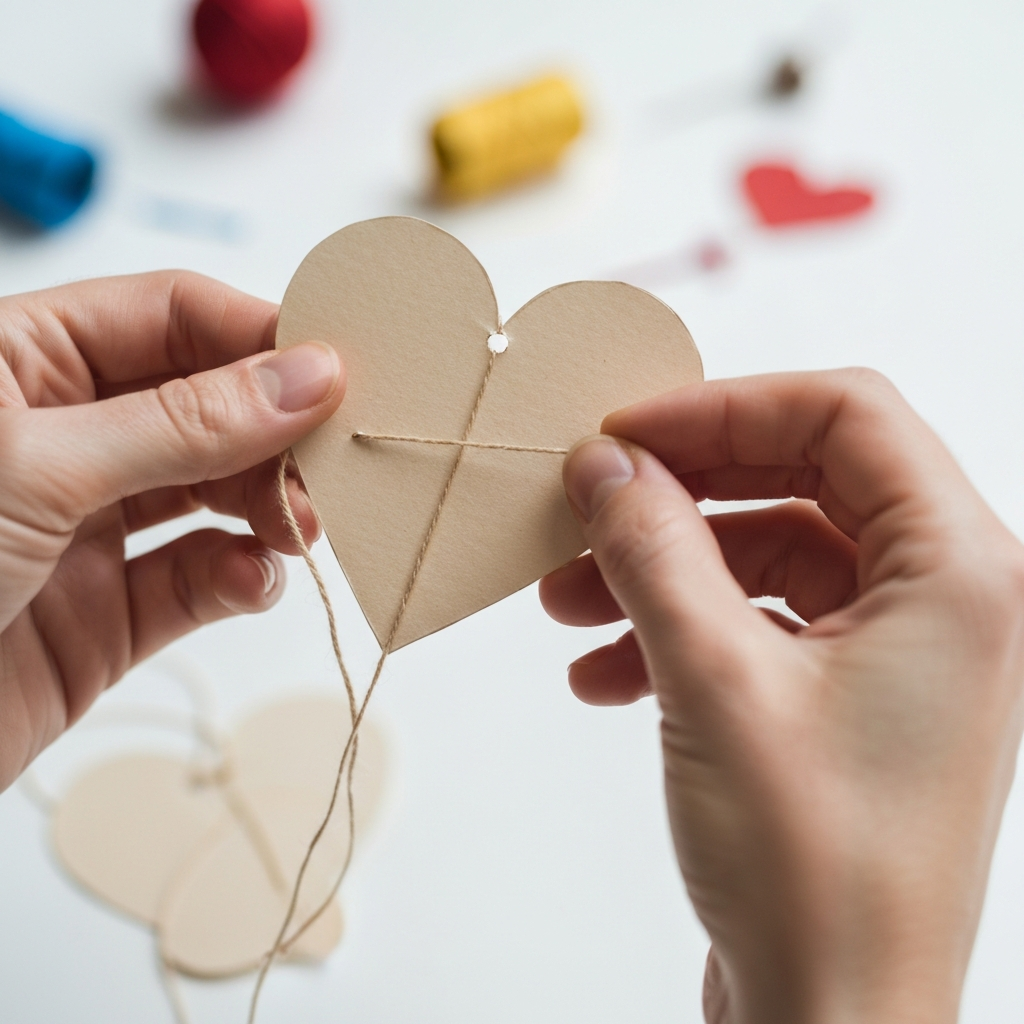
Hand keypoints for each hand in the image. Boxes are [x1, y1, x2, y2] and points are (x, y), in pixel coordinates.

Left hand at [0, 272, 343, 791]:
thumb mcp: (38, 468)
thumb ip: (185, 424)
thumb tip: (309, 376)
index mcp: (25, 362)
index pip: (175, 317)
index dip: (262, 337)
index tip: (342, 370)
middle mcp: (65, 437)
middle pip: (210, 407)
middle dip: (278, 433)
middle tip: (334, 465)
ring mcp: (88, 527)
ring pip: (214, 493)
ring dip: (271, 506)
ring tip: (302, 527)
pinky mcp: (108, 613)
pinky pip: (200, 580)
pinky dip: (240, 578)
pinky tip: (254, 580)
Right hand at [541, 370, 1023, 1023]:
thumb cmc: (814, 873)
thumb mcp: (713, 680)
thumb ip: (655, 550)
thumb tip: (604, 467)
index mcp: (958, 570)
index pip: (845, 414)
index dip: (725, 407)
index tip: (625, 432)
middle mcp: (940, 600)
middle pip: (799, 478)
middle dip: (681, 491)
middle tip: (584, 504)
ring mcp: (892, 653)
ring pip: (765, 554)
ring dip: (662, 566)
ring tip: (564, 599)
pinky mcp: (842, 700)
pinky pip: (753, 623)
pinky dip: (675, 630)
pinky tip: (600, 672)